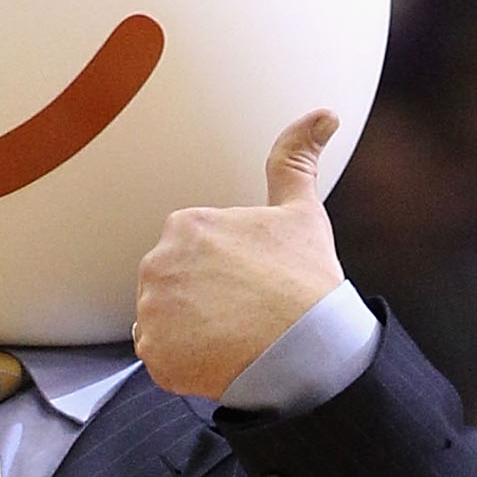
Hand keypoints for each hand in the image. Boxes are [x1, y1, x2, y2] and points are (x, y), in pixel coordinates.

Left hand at [134, 109, 345, 398]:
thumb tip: (324, 114)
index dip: (225, 273)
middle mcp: (157, 261)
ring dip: (193, 330)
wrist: (311, 351)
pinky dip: (185, 362)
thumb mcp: (302, 212)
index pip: (194, 254)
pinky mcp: (154, 352)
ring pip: (166, 319)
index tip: (252, 284)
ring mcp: (152, 308)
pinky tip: (218, 358)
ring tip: (235, 336)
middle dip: (205, 299)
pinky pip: (161, 356)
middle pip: (176, 285)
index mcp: (184, 224)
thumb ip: (297, 158)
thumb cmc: (308, 282)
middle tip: (246, 313)